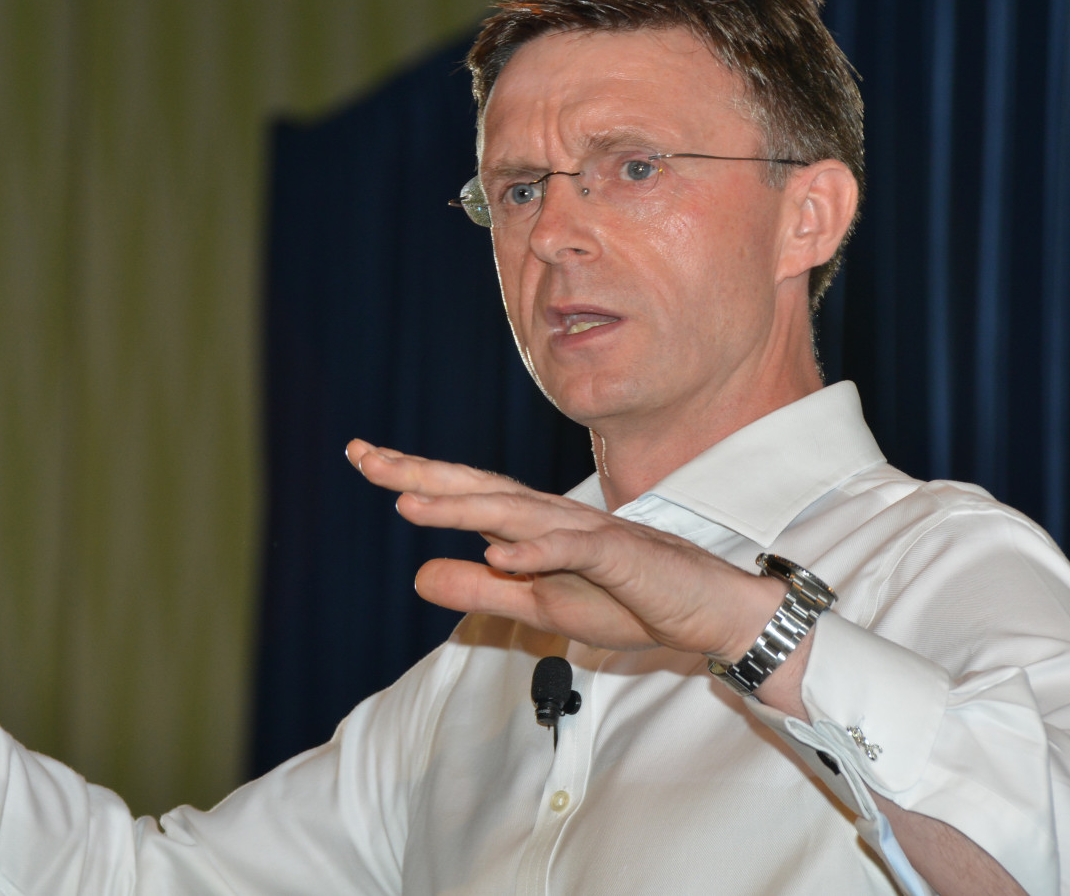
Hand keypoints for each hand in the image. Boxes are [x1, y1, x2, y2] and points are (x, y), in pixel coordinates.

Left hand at [346, 441, 783, 659]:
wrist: (706, 612)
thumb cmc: (628, 601)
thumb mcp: (539, 608)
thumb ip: (482, 591)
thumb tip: (418, 575)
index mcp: (533, 527)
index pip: (466, 496)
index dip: (415, 478)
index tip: (363, 458)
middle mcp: (554, 518)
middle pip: (479, 488)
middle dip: (421, 473)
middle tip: (364, 457)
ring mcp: (588, 533)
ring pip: (517, 513)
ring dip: (463, 507)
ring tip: (409, 503)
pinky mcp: (622, 557)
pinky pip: (575, 549)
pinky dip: (537, 549)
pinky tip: (501, 552)